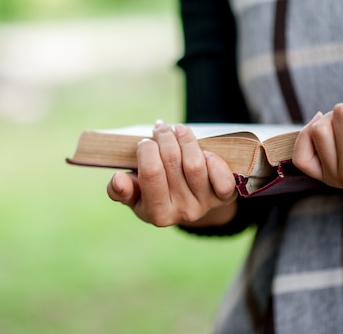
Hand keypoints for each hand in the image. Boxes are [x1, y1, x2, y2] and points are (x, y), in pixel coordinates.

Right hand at [106, 121, 237, 226]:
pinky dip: (212, 159)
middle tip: (160, 128)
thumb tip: (118, 180)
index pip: (150, 172)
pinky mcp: (224, 198)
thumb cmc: (155, 191)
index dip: (147, 149)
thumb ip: (121, 189)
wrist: (188, 201)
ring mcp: (205, 205)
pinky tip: (202, 151)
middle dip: (164, 137)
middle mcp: (182, 213)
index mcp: (156, 214)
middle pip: (172, 162)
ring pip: (195, 164)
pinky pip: (222, 178)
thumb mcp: (134, 194)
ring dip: (185, 139)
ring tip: (178, 130)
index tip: (145, 141)